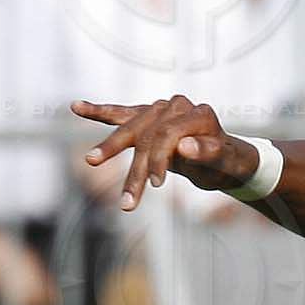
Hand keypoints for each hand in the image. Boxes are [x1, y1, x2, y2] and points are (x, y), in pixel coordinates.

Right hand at [72, 95, 254, 212]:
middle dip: (134, 167)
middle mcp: (177, 106)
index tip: (155, 184)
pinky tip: (76, 107)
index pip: (167, 135)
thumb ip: (208, 152)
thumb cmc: (228, 162)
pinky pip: (122, 113)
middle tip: (126, 197)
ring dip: (110, 147)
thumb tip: (184, 147)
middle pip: (146, 135)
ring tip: (91, 161)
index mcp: (197, 114)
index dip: (159, 159)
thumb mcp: (225, 161)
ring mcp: (160, 109)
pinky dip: (100, 112)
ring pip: (130, 129)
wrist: (227, 159)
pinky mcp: (148, 116)